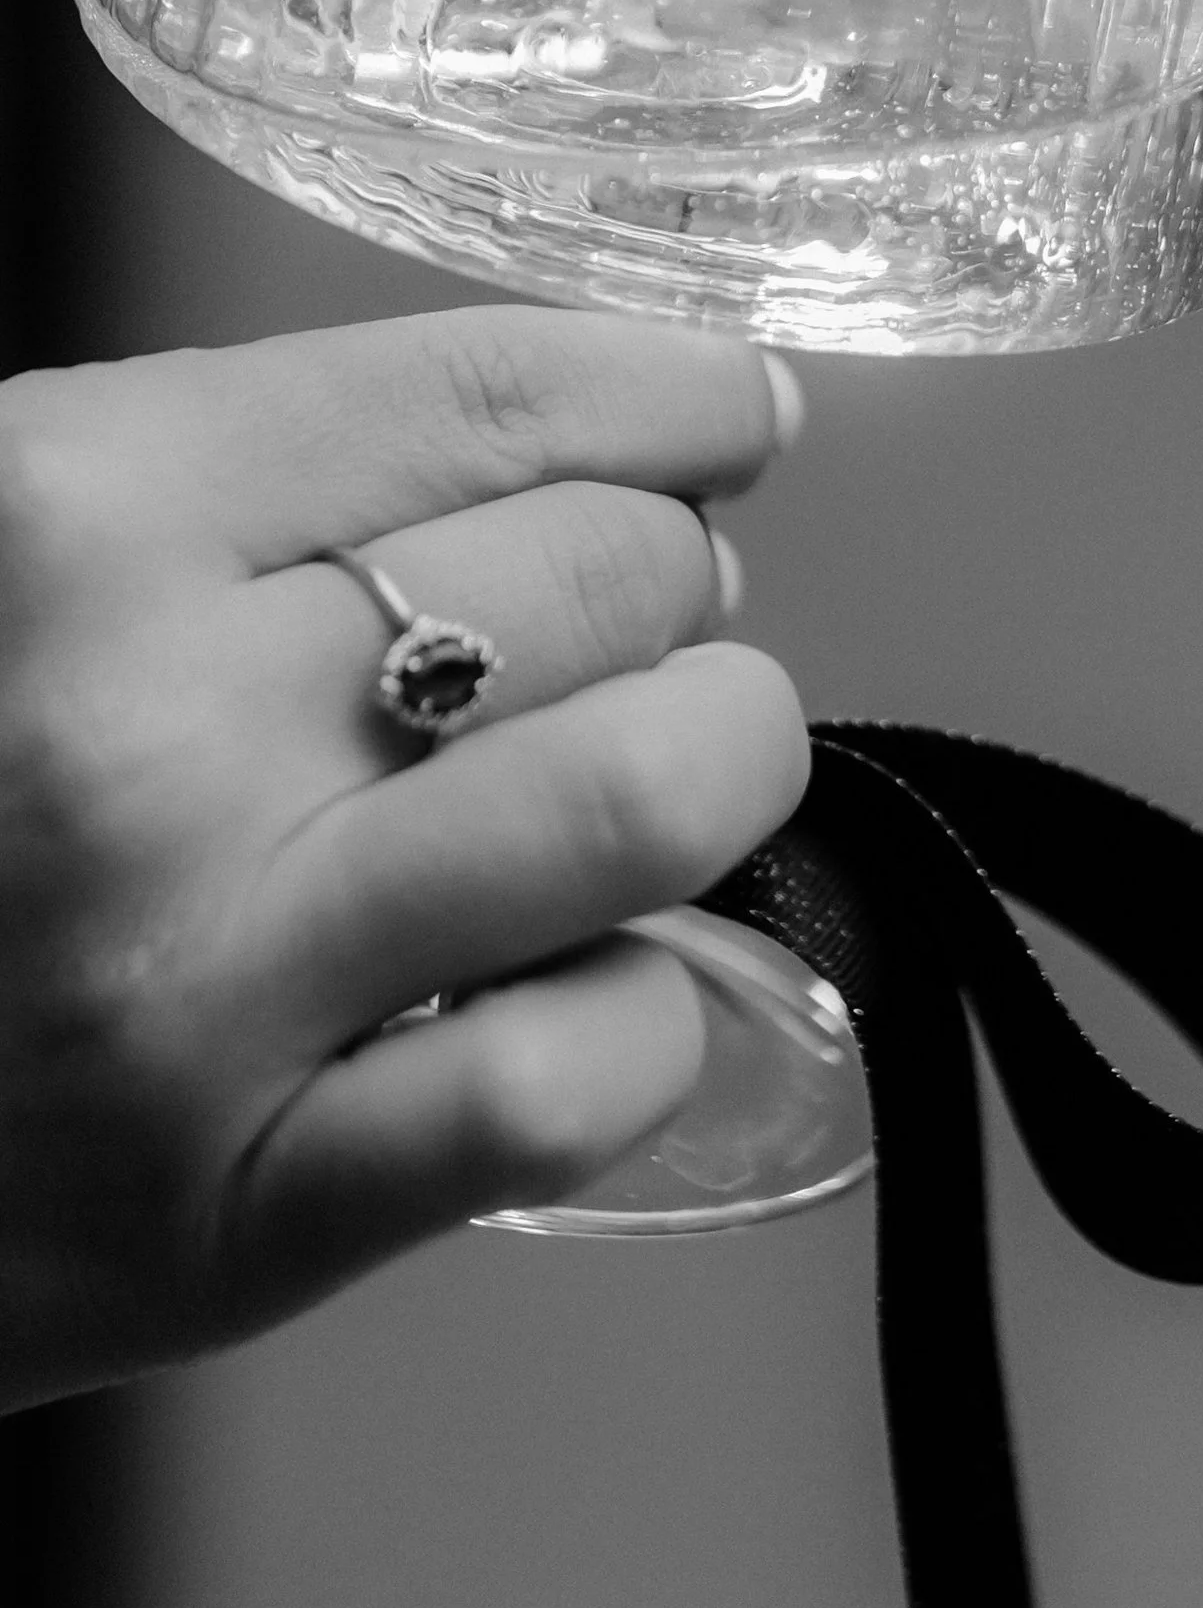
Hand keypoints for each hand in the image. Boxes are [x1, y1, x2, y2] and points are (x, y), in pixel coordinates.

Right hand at [0, 306, 810, 1411]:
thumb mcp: (18, 555)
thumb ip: (267, 485)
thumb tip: (627, 453)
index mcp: (72, 512)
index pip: (496, 396)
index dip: (670, 400)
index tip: (726, 418)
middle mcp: (139, 731)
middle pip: (612, 574)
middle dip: (672, 588)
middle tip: (626, 632)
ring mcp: (198, 978)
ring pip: (648, 792)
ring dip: (712, 766)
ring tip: (659, 774)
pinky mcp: (245, 1211)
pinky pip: (581, 1075)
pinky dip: (648, 1016)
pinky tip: (588, 983)